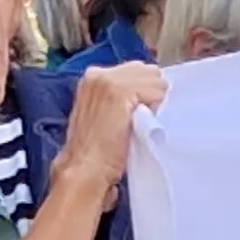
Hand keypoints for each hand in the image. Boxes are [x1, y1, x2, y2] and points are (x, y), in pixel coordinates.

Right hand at [56, 64, 163, 208]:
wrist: (84, 170)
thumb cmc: (95, 152)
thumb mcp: (102, 115)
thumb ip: (119, 99)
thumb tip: (146, 94)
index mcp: (92, 77)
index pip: (136, 70)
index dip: (144, 90)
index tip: (136, 112)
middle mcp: (98, 73)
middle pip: (147, 70)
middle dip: (150, 91)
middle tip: (138, 118)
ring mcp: (108, 80)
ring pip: (154, 79)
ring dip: (155, 100)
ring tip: (138, 121)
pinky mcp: (120, 91)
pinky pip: (155, 91)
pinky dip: (156, 107)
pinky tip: (142, 122)